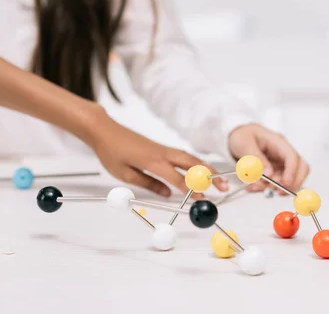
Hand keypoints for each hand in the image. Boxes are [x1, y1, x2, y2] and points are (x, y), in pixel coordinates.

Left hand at [87, 109, 224, 197]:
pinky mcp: (161, 147)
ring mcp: (163, 148)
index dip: (191, 189)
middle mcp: (162, 153)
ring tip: (220, 179)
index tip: (203, 198)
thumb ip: (148, 184)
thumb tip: (167, 194)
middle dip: (209, 176)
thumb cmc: (111, 152)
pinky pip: (183, 155)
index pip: (177, 177)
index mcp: (153, 162)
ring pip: (190, 158)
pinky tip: (202, 169)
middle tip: (224, 187)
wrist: (105, 130)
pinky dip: (196, 162)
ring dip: (206, 168)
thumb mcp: (125, 174)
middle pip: (192, 164)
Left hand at [228, 124, 308, 193]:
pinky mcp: (275, 170)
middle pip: (300, 168)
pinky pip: (276, 182)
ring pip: (289, 178)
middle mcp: (283, 153)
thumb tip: (268, 174)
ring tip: (257, 185)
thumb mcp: (245, 143)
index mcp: (278, 142)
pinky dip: (267, 187)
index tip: (286, 183)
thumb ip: (256, 158)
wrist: (238, 135)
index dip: (292, 171)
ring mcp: (280, 162)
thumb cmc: (243, 135)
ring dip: (276, 186)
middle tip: (279, 191)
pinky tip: (256, 185)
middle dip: (293, 182)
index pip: (292, 156)